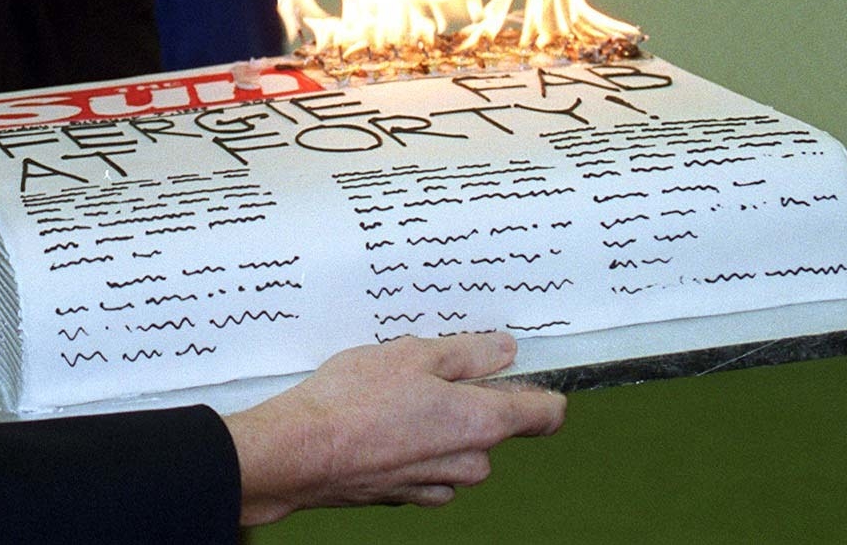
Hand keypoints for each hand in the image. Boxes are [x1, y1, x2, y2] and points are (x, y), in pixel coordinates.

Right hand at [225, 332, 565, 526]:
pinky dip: (412, 448)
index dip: (546, 392)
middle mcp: (468, 461)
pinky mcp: (405, 495)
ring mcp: (437, 483)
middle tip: (426, 371)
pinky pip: (427, 470)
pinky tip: (378, 426)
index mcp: (480, 423)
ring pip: (457, 451)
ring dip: (437, 426)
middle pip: (493, 429)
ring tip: (390, 397)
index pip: (544, 415)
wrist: (300, 452)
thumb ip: (467, 353)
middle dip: (468, 400)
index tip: (533, 375)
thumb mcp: (412, 354)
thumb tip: (504, 350)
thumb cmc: (352, 401)